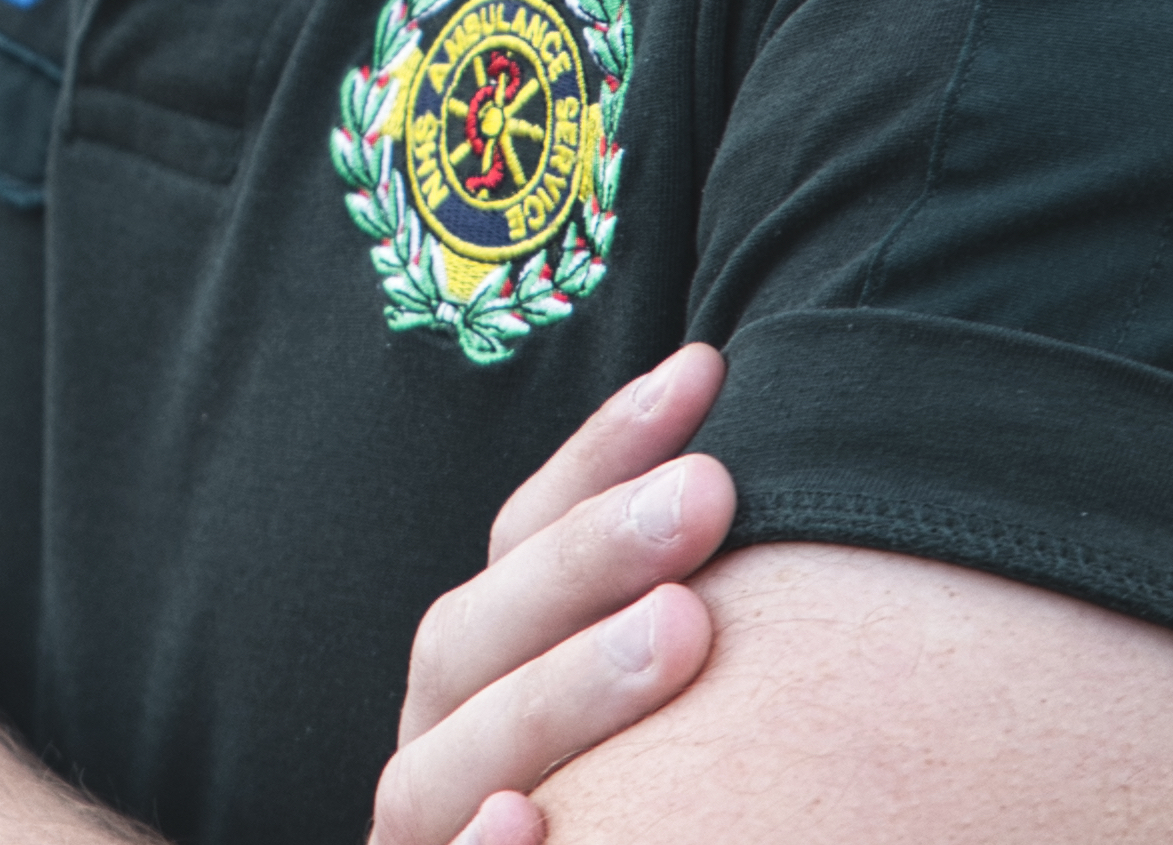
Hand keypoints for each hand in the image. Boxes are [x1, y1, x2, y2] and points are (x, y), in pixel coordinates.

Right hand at [369, 343, 736, 844]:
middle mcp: (434, 749)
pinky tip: (528, 823)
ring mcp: (423, 837)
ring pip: (461, 760)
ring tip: (686, 629)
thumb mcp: (620, 718)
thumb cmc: (610, 817)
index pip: (521, 543)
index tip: (705, 373)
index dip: (598, 453)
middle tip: (715, 492)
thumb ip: (657, 624)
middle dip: (595, 555)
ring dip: (566, 689)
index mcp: (475, 680)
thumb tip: (749, 461)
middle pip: (483, 638)